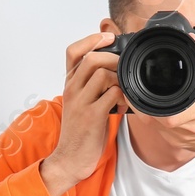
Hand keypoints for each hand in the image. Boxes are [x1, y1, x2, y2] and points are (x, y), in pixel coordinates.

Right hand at [40, 31, 121, 195]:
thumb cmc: (80, 131)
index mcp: (69, 84)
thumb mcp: (81, 103)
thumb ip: (92, 85)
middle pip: (92, 58)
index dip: (91, 39)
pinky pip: (113, 93)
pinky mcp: (92, 115)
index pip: (73, 52)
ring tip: (124, 91)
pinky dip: (124, 96)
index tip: (109, 37)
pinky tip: (125, 105)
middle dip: (114, 58)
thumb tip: (115, 69)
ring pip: (103, 74)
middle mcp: (72, 89)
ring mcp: (81, 102)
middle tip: (125, 69)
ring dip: (120, 79)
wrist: (70, 158)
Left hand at [144, 35, 194, 156]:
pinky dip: (157, 121)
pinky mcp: (177, 144)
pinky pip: (160, 133)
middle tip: (136, 90)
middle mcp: (183, 129)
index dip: (143, 103)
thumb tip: (193, 40)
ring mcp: (178, 139)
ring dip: (148, 113)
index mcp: (194, 112)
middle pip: (151, 119)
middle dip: (142, 104)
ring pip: (153, 127)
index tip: (136, 91)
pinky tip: (158, 110)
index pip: (160, 113)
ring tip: (145, 97)